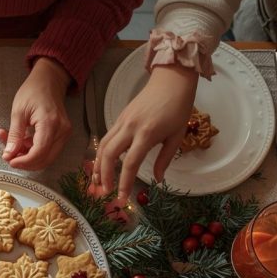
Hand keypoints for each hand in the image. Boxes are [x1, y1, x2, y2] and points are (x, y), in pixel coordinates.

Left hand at [0, 57, 71, 169]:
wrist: (49, 81)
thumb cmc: (33, 92)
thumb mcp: (18, 112)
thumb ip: (14, 135)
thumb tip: (8, 155)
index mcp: (50, 124)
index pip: (39, 153)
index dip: (23, 162)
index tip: (9, 160)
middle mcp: (62, 131)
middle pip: (44, 160)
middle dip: (25, 162)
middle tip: (9, 156)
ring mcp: (64, 134)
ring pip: (46, 157)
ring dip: (29, 157)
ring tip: (14, 145)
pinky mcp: (63, 135)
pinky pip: (48, 150)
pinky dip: (34, 151)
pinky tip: (22, 141)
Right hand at [94, 64, 198, 202]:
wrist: (171, 79)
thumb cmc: (178, 107)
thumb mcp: (177, 136)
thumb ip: (165, 159)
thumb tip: (157, 179)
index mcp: (147, 133)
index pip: (131, 163)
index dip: (124, 183)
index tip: (123, 198)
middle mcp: (130, 127)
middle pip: (109, 154)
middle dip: (104, 175)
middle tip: (105, 192)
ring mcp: (122, 121)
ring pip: (103, 145)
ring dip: (98, 165)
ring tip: (98, 182)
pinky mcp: (120, 117)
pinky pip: (107, 138)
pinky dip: (102, 153)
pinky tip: (102, 164)